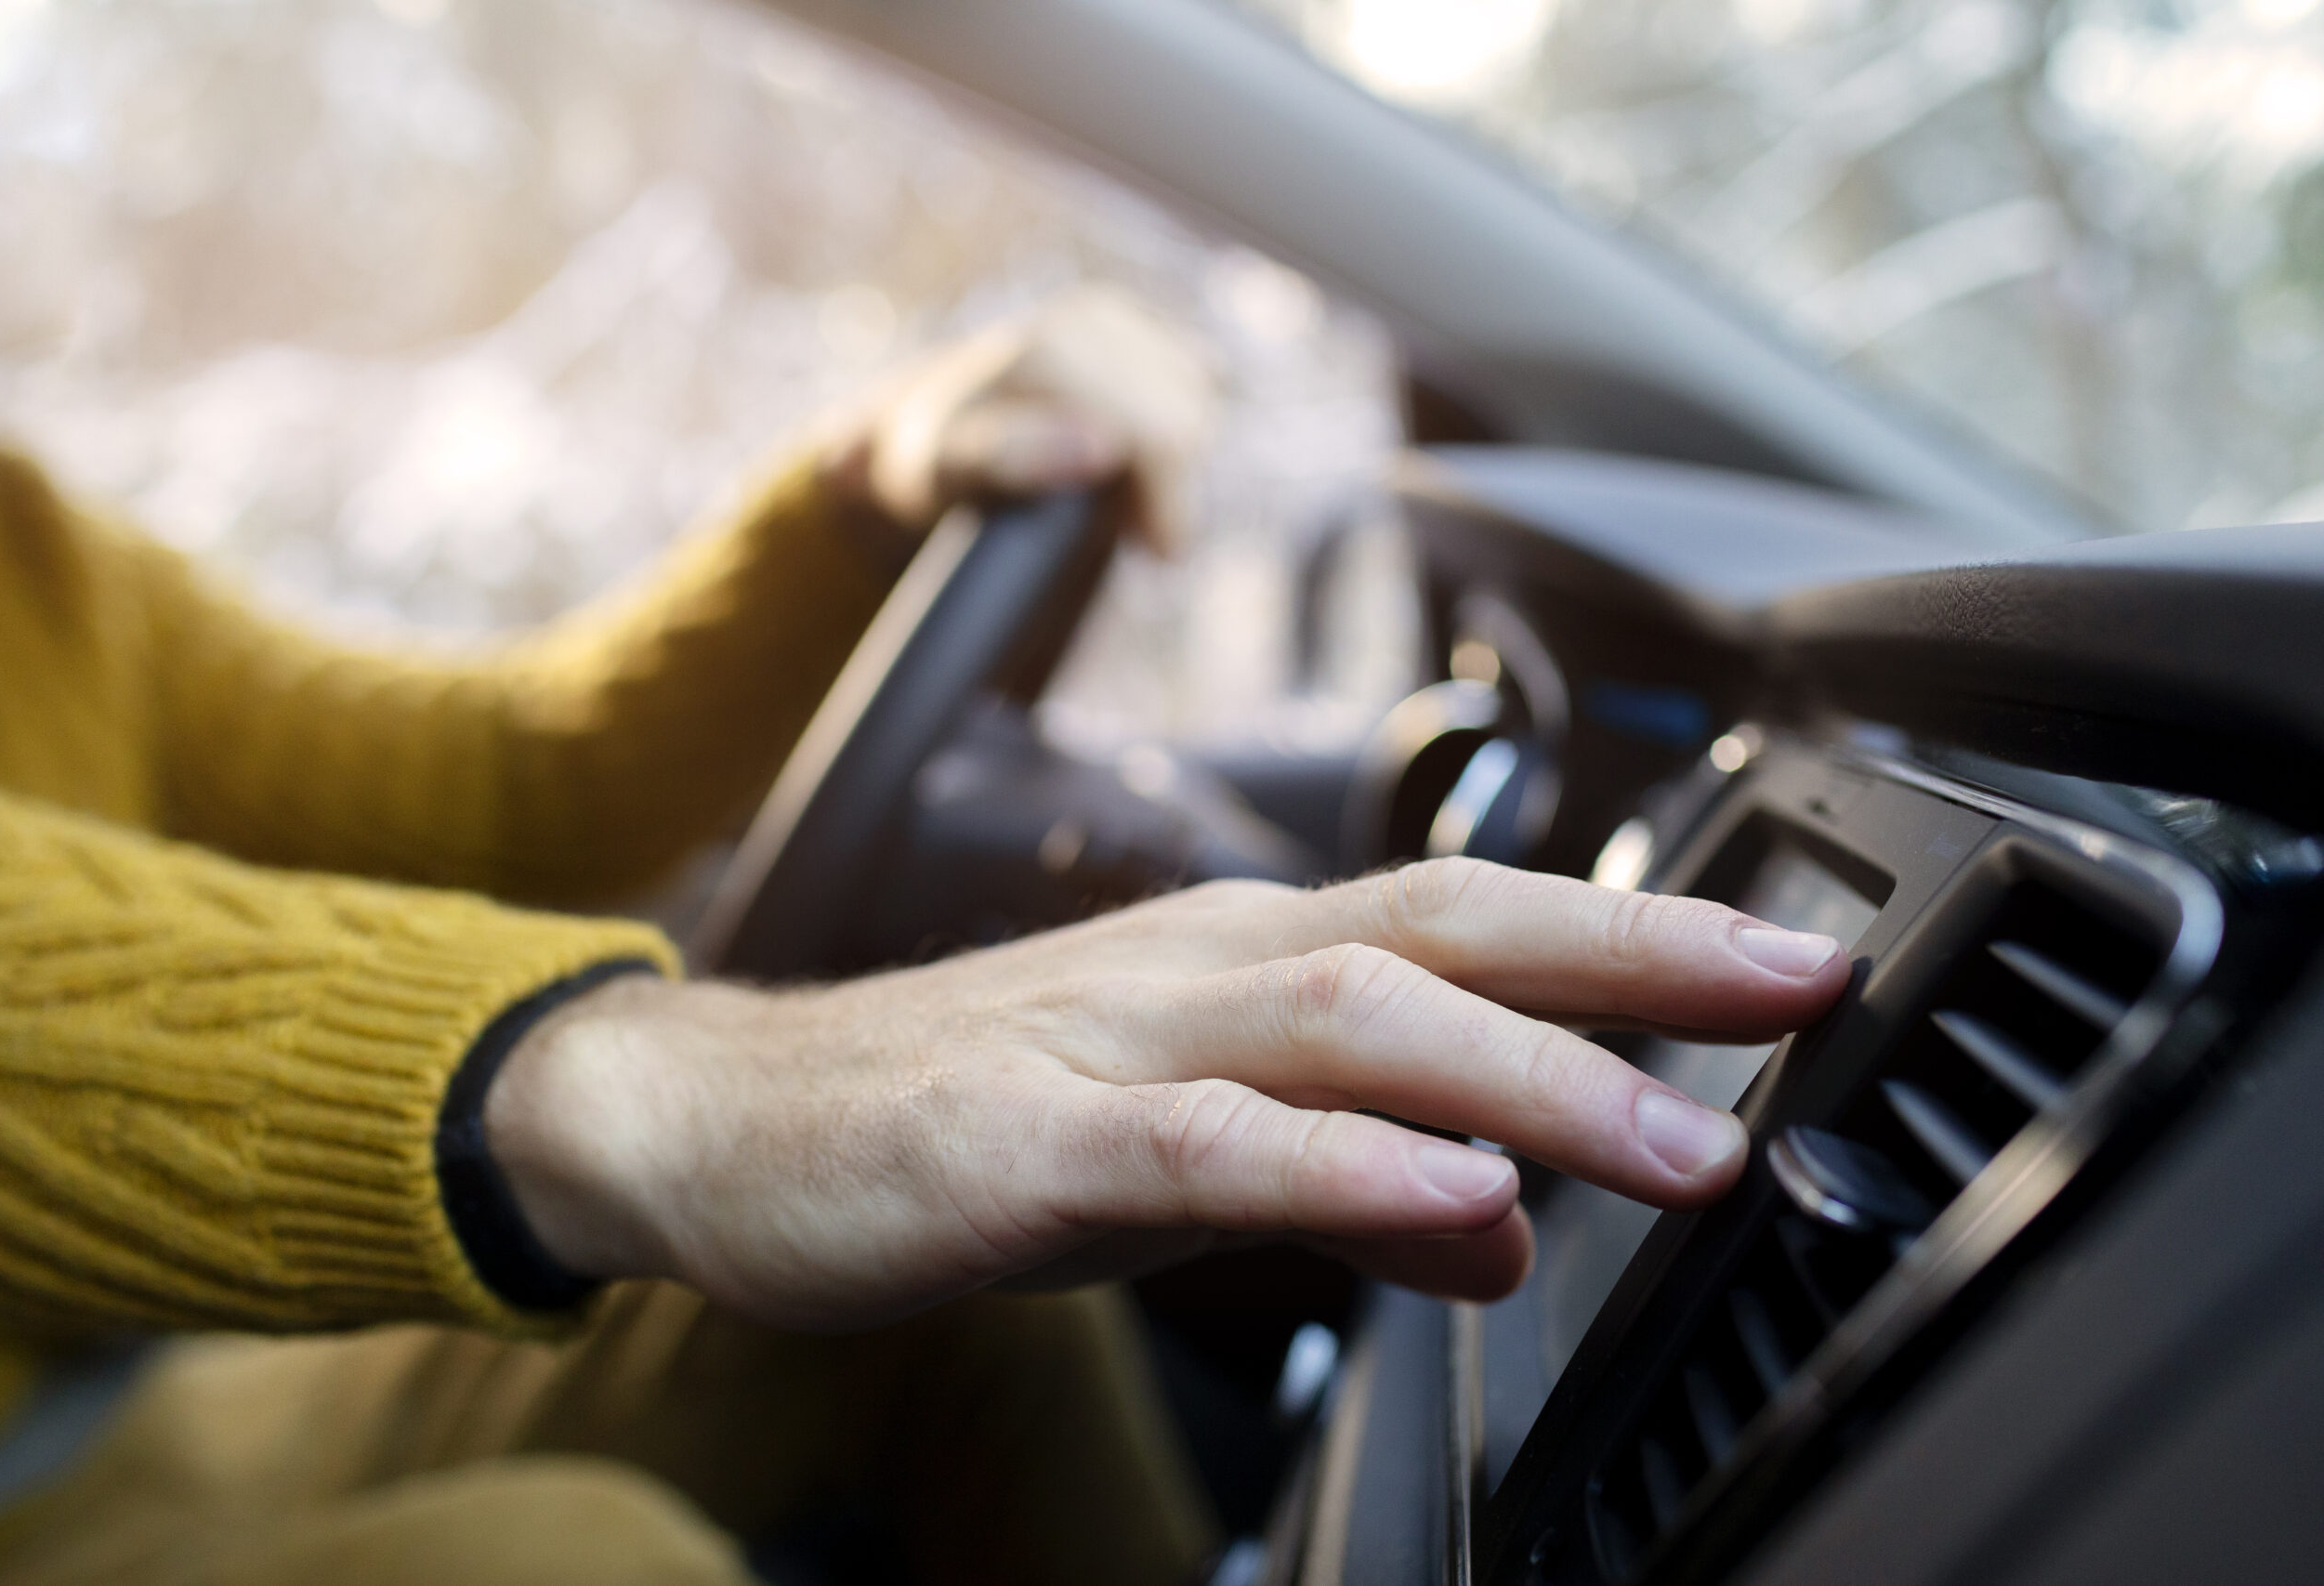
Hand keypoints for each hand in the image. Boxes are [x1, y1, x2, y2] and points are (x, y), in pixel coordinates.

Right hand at [484, 859, 1848, 1329]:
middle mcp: (1196, 966)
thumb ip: (1351, 1177)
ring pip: (1347, 1021)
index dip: (1637, 934)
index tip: (1791, 970)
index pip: (1471, 920)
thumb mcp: (1184, 1155)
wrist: (721, 1119)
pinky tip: (1452, 1200)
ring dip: (1529, 1073)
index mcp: (1240, 958)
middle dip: (1636, 955)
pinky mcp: (1025, 1137)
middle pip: (1444, 928)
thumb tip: (1512, 1224)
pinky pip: (1206, 1147)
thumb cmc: (961, 1118)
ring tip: (1679, 1140)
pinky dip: (1342, 1166)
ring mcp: (1109, 1039)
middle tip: (1800, 992)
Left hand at [819, 284, 1214, 553]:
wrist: (926, 423)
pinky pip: (1199, 381)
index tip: (1161, 556)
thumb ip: (1013, 459)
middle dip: (1170, 489)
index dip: (1172, 505)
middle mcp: (1087, 320)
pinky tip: (1131, 458)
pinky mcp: (1135, 324)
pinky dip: (1176, 428)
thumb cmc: (935, 461)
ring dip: (1173, 462)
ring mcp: (1116, 317)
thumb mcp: (946, 470)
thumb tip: (1101, 447)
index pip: (1161, 438)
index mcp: (1051, 354)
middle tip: (1130, 531)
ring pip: (1202, 402)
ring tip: (1119, 498)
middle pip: (1188, 423)